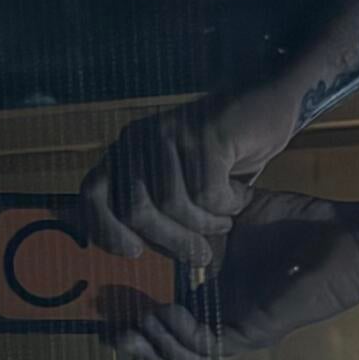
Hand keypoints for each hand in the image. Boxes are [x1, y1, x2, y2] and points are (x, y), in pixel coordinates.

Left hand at [75, 94, 293, 266]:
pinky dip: (227, 204)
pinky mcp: (202, 132)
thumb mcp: (179, 188)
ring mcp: (167, 132)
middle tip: (202, 254)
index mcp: (123, 154)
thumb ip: (153, 214)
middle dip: (171, 242)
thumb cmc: (222, 158)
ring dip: (205, 225)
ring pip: (171, 204)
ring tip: (225, 220)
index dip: (106, 229)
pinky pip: (206, 192)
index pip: (92, 195)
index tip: (134, 252)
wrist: (267, 105)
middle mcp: (136, 140)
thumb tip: (133, 252)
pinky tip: (239, 196)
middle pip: (134, 210)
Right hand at [102, 192, 358, 359]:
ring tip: (136, 323)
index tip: (103, 305)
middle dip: (139, 347)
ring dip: (158, 347)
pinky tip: (164, 313)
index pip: (169, 322)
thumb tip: (152, 196)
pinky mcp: (257, 331)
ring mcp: (242, 330)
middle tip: (108, 332)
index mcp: (219, 297)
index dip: (136, 322)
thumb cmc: (301, 223)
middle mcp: (228, 320)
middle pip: (172, 352)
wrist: (350, 238)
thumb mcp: (235, 216)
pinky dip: (183, 337)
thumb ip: (197, 216)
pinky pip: (211, 347)